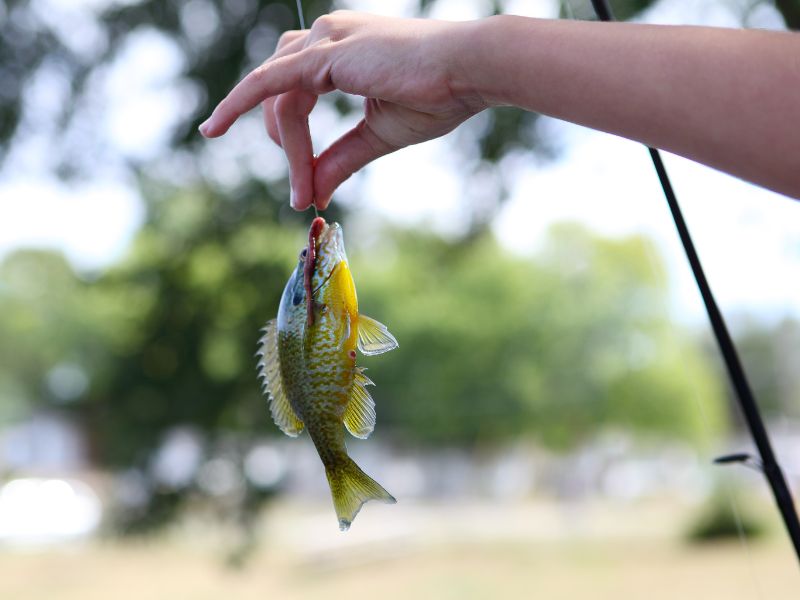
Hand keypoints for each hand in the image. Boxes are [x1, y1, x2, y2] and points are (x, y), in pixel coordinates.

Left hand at [199, 11, 483, 209]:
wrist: (471, 72)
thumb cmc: (438, 96)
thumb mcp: (378, 136)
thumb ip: (341, 159)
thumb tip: (314, 192)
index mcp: (339, 51)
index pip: (294, 95)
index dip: (294, 145)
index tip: (306, 187)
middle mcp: (326, 36)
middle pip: (278, 96)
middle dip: (287, 148)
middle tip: (303, 193)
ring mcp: (324, 40)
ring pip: (277, 98)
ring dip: (285, 147)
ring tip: (301, 187)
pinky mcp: (326, 53)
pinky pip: (269, 82)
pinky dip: (239, 104)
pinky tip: (216, 126)